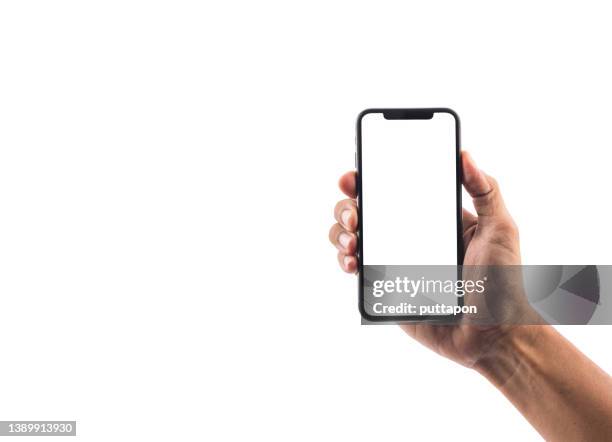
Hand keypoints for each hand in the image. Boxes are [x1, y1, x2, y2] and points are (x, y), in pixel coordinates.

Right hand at [329, 151, 525, 368]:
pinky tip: (352, 262)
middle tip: (356, 215)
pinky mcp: (385, 287)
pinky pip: (355, 268)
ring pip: (352, 237)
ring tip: (353, 242)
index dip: (368, 178)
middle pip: (363, 210)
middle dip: (348, 207)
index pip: (393, 189)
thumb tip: (464, 154)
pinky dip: (344, 261)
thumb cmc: (503, 283)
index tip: (356, 177)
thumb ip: (486, 191)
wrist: (492, 335)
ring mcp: (394, 261)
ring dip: (341, 233)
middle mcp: (407, 235)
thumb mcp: (500, 230)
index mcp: (431, 217)